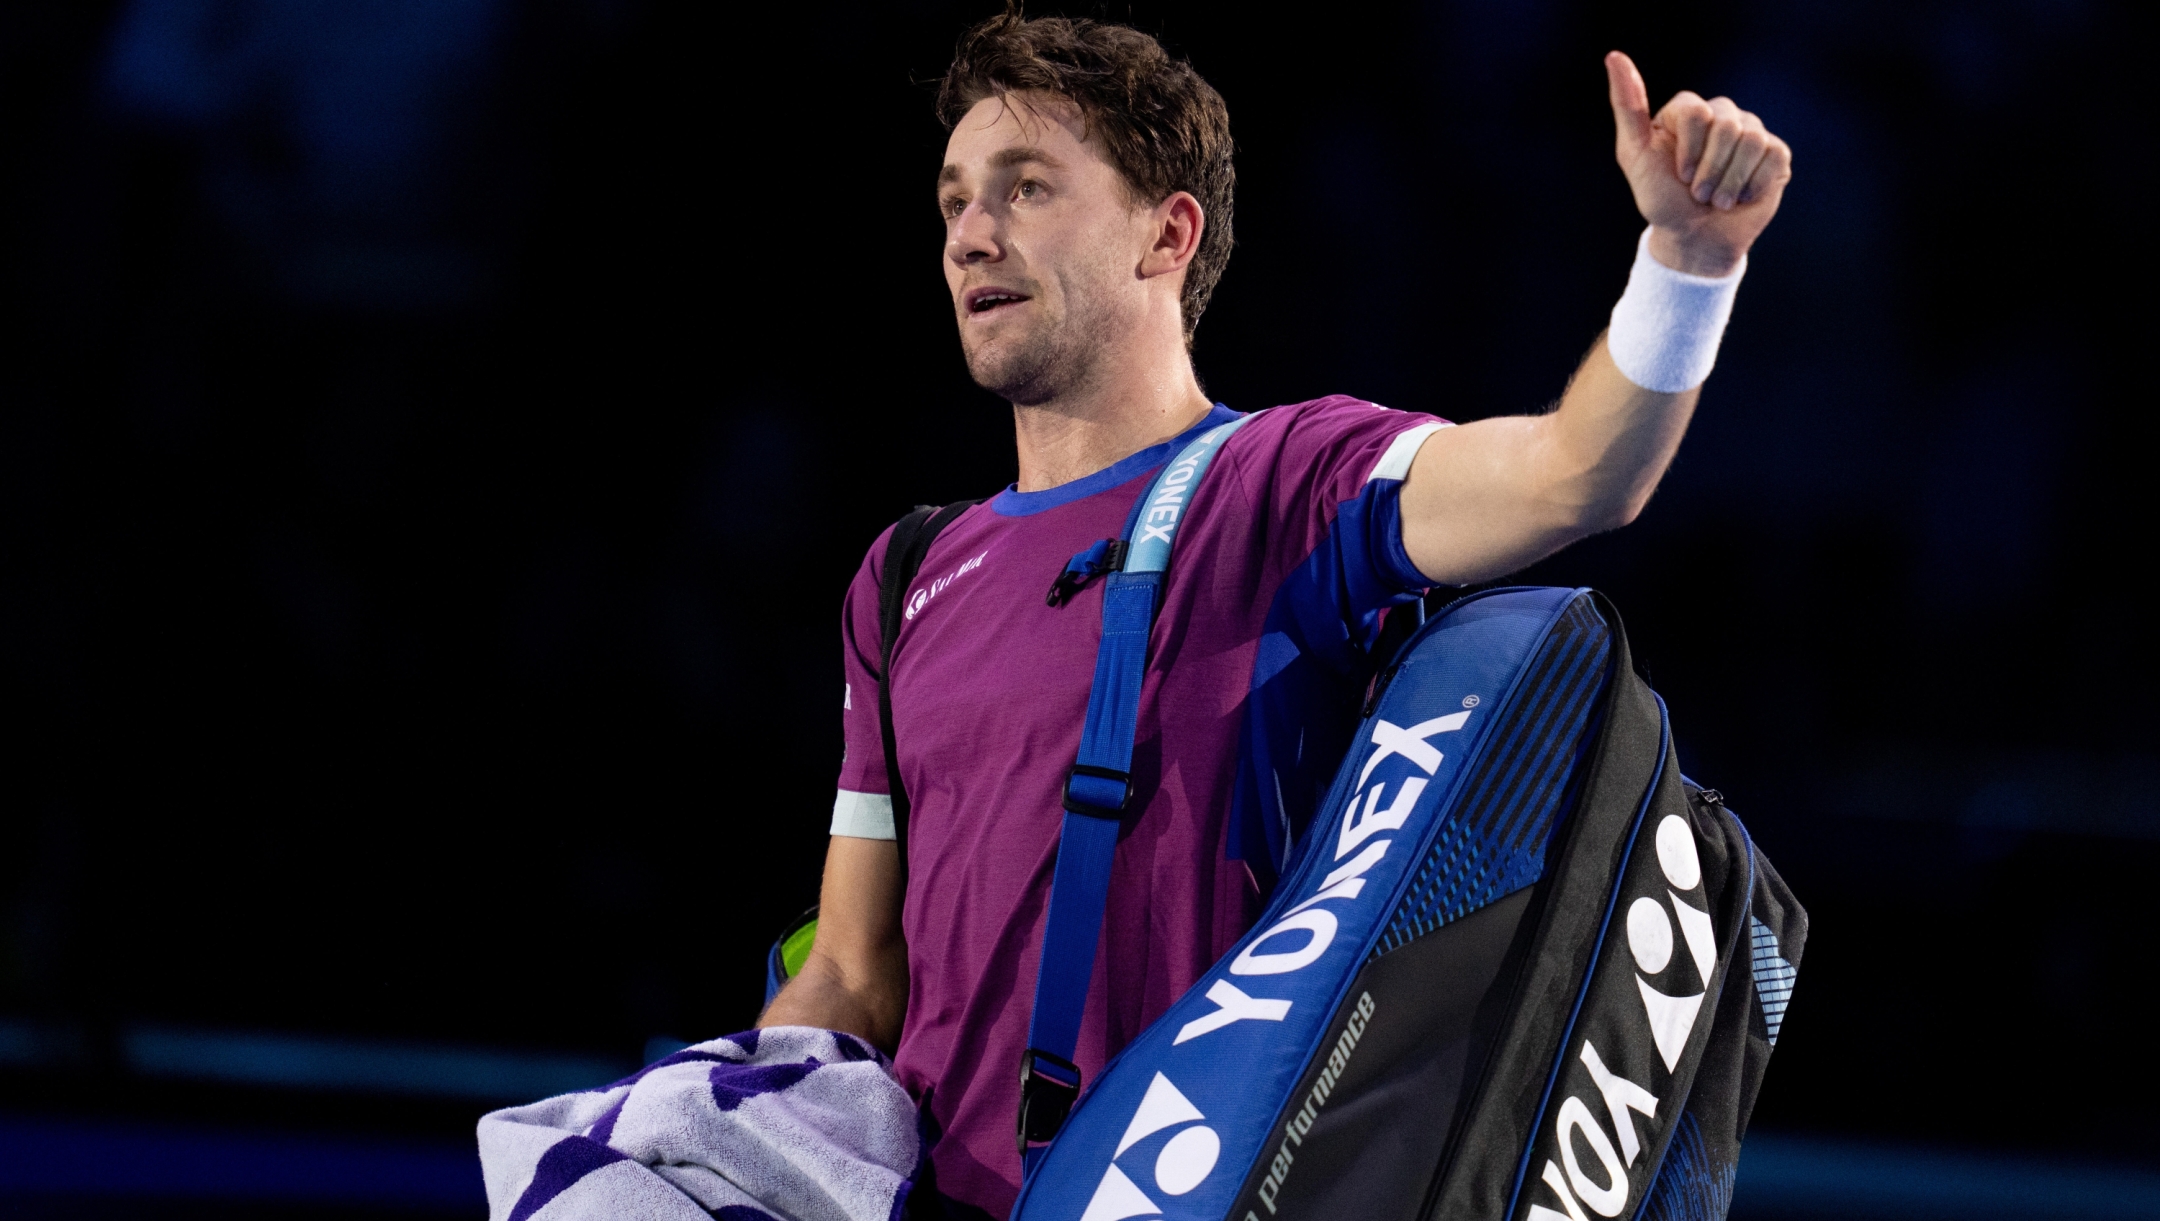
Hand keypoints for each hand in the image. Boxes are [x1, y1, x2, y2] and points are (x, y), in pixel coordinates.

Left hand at [1605, 51, 1791, 276]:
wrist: (1695, 238)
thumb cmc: (1662, 200)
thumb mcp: (1634, 156)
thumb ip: (1627, 108)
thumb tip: (1615, 57)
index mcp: (1687, 111)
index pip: (1696, 112)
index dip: (1690, 152)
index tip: (1680, 176)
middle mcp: (1721, 114)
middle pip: (1726, 126)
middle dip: (1710, 171)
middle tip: (1699, 194)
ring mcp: (1750, 132)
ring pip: (1753, 140)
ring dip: (1730, 183)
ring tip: (1718, 200)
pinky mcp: (1775, 153)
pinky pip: (1775, 155)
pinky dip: (1753, 185)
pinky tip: (1741, 197)